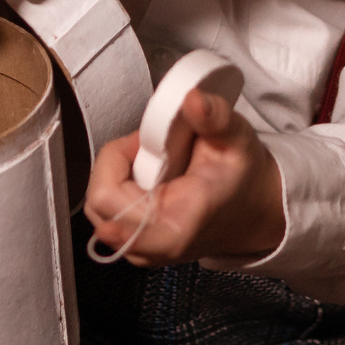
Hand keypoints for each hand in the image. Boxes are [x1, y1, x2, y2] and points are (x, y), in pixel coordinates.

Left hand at [84, 88, 285, 265]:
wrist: (247, 206)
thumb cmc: (239, 176)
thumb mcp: (237, 138)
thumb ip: (216, 117)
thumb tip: (192, 100)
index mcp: (184, 225)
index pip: (141, 237)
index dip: (122, 229)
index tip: (109, 226)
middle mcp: (157, 243)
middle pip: (103, 206)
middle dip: (115, 163)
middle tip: (146, 143)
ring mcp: (141, 244)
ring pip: (97, 206)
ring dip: (113, 172)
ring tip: (147, 155)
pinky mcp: (132, 237)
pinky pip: (103, 206)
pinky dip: (114, 181)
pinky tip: (142, 169)